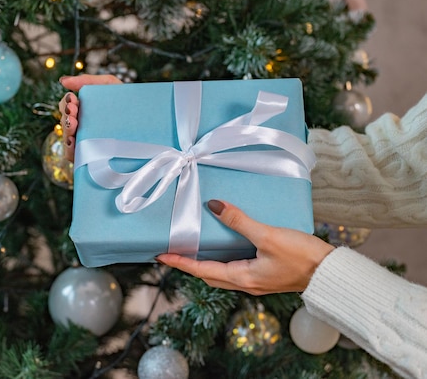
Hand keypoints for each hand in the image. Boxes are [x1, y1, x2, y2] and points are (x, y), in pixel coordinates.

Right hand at [58, 74, 121, 161]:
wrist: (148, 121)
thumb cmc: (128, 102)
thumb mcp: (109, 85)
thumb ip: (87, 80)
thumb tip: (62, 81)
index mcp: (86, 110)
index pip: (67, 106)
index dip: (67, 103)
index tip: (72, 99)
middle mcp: (84, 126)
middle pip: (65, 121)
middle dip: (66, 115)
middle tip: (74, 110)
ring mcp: (86, 143)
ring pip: (67, 138)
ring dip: (66, 130)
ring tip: (73, 123)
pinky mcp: (91, 157)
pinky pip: (73, 156)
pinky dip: (69, 149)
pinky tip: (73, 142)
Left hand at [156, 200, 334, 294]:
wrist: (330, 273)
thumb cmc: (302, 257)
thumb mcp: (268, 236)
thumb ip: (240, 221)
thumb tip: (214, 206)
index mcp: (242, 278)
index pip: (202, 270)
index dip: (180, 262)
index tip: (161, 255)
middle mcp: (245, 283)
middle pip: (209, 275)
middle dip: (189, 265)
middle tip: (173, 251)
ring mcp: (256, 281)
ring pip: (222, 273)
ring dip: (206, 262)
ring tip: (193, 247)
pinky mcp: (266, 275)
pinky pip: (236, 268)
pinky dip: (224, 259)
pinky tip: (226, 244)